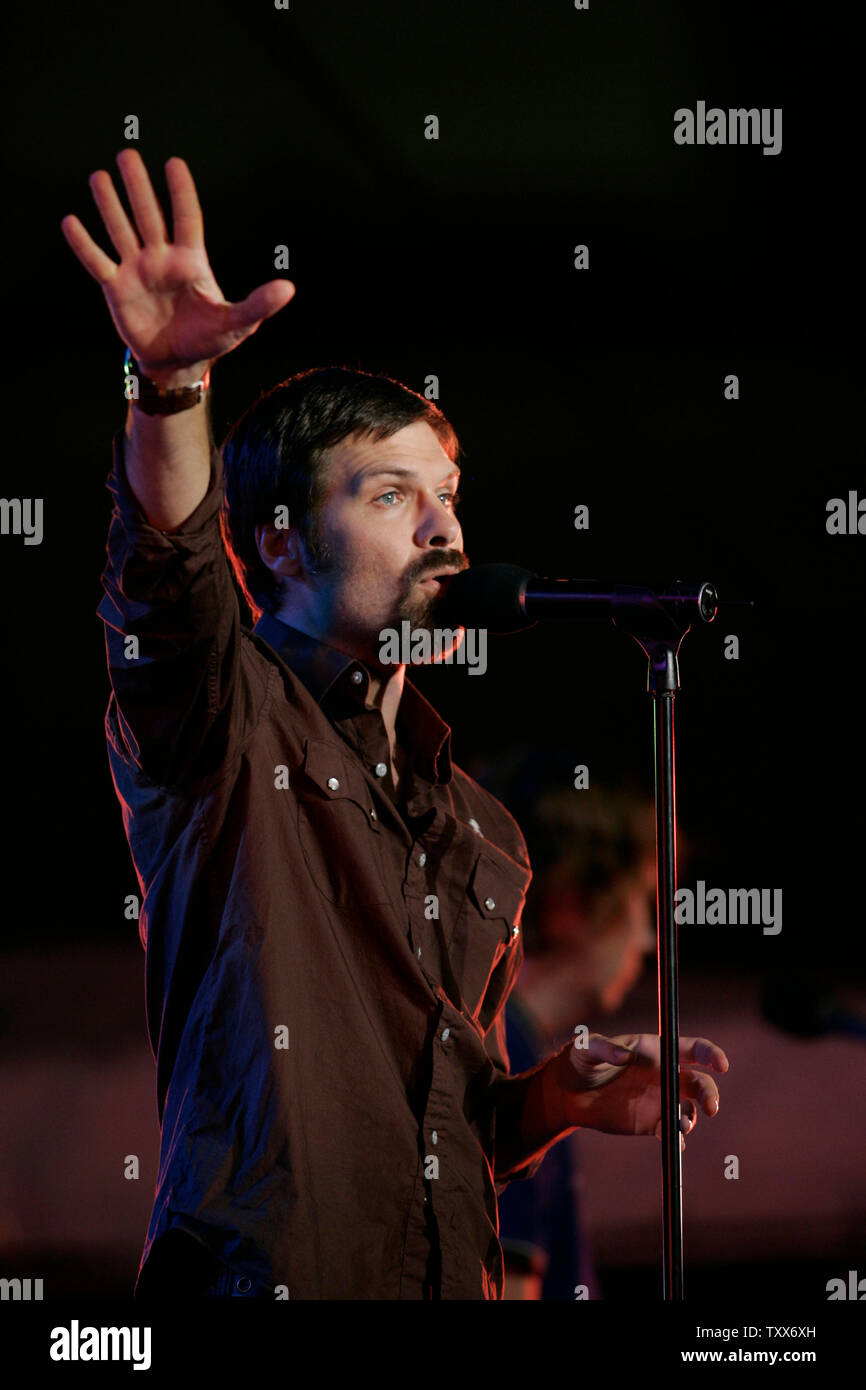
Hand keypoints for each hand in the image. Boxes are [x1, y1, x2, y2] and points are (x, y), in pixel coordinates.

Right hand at [61, 149, 294, 380]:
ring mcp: (137, 270)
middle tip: (128, 154)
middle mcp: (162, 258)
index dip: (181, 192)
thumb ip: (259, 303)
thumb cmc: (210, 340)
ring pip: (121, 230)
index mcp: (191, 260)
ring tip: (99, 177)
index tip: (174, 164)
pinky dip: (85, 245)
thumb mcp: (238, 322)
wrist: (178, 364)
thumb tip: (289, 288)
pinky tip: (71, 222)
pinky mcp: (117, 288)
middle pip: (148, 214)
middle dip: (139, 186)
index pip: (187, 218)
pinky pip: (98, 262)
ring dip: (109, 205)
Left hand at [555, 1030, 728, 1147]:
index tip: (721, 1065)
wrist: (568, 1094)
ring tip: (680, 1125)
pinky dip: (677, 1138)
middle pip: (699, 1082)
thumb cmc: (579, 1060)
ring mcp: (659, 1100)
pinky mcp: (651, 1123)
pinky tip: (674, 1142)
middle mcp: (664, 1075)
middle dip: (709, 1094)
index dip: (711, 1054)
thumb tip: (625, 1054)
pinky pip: (672, 1132)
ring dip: (691, 1118)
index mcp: (655, 1050)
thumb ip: (605, 1047)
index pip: (693, 1049)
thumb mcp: (587, 1048)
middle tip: (710, 1108)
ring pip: (689, 1110)